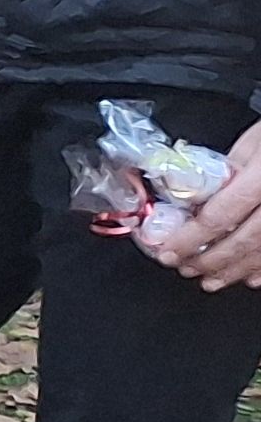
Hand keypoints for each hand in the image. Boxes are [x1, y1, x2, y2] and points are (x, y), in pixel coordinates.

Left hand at [145, 118, 260, 289]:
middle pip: (243, 241)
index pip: (219, 215)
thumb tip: (194, 195)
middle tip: (185, 268)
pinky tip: (250, 278)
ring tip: (211, 280)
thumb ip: (227, 169)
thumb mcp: (253, 141)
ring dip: (234, 271)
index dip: (190, 239)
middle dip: (209, 261)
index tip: (169, 251)